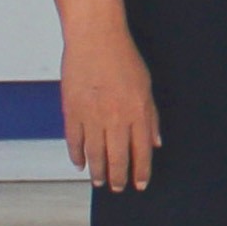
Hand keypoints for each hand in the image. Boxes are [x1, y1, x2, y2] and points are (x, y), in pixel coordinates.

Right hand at [63, 23, 161, 191]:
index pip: (141, 152)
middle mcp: (116, 118)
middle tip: (118, 187)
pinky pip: (74, 140)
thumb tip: (155, 143)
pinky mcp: (71, 110)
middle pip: (117, 158)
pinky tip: (80, 163)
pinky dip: (76, 155)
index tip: (140, 184)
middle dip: (119, 177)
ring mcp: (91, 116)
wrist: (95, 37)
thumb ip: (151, 117)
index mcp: (137, 112)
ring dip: (98, 171)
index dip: (141, 172)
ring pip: (95, 154)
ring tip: (100, 181)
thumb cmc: (123, 57)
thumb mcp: (146, 86)